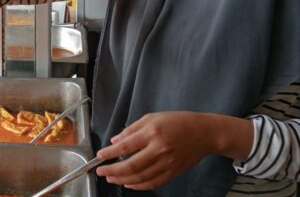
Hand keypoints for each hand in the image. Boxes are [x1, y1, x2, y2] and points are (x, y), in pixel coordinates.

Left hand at [95, 112, 216, 189]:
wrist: (204, 133)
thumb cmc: (176, 122)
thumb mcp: (151, 118)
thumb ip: (131, 130)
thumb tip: (114, 141)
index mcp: (152, 133)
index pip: (125, 147)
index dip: (110, 153)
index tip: (100, 156)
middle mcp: (159, 150)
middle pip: (131, 166)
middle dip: (113, 171)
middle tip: (101, 171)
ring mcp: (167, 163)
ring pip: (141, 177)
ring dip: (123, 180)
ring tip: (111, 178)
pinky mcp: (173, 172)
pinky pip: (153, 183)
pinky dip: (139, 185)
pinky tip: (128, 183)